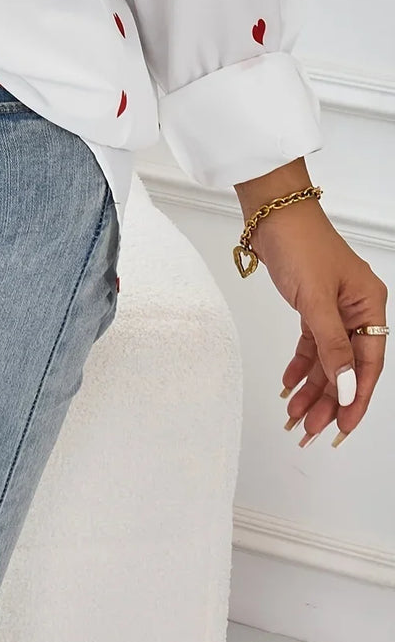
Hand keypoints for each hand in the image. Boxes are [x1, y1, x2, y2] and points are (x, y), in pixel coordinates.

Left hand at [249, 200, 388, 445]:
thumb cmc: (299, 242)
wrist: (271, 210)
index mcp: (370, 307)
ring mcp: (335, 308)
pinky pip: (311, 344)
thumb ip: (331, 345)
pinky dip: (300, 365)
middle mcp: (356, 310)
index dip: (354, 399)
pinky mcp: (312, 305)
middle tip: (309, 430)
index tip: (341, 428)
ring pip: (327, 359)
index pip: (368, 365)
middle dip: (328, 401)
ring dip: (311, 388)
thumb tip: (345, 387)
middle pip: (346, 367)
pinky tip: (289, 385)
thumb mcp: (316, 299)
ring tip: (294, 416)